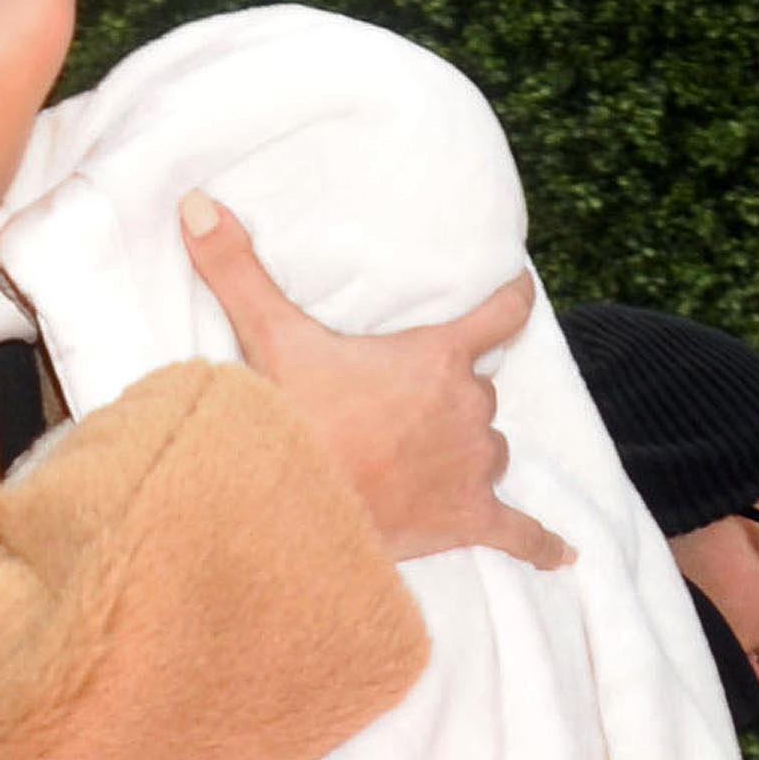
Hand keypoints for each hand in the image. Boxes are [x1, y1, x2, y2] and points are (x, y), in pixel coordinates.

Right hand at [180, 194, 570, 570]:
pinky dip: (540, 544)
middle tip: (407, 411)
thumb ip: (238, 269)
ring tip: (427, 467)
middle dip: (454, 399)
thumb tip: (196, 202)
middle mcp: (468, 406)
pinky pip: (519, 533)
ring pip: (491, 451)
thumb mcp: (268, 338)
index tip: (520, 293)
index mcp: (437, 356)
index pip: (500, 315)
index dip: (512, 302)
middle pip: (482, 393)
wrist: (288, 511)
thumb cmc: (289, 421)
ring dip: (470, 454)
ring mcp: (472, 467)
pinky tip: (562, 557)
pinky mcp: (467, 522)